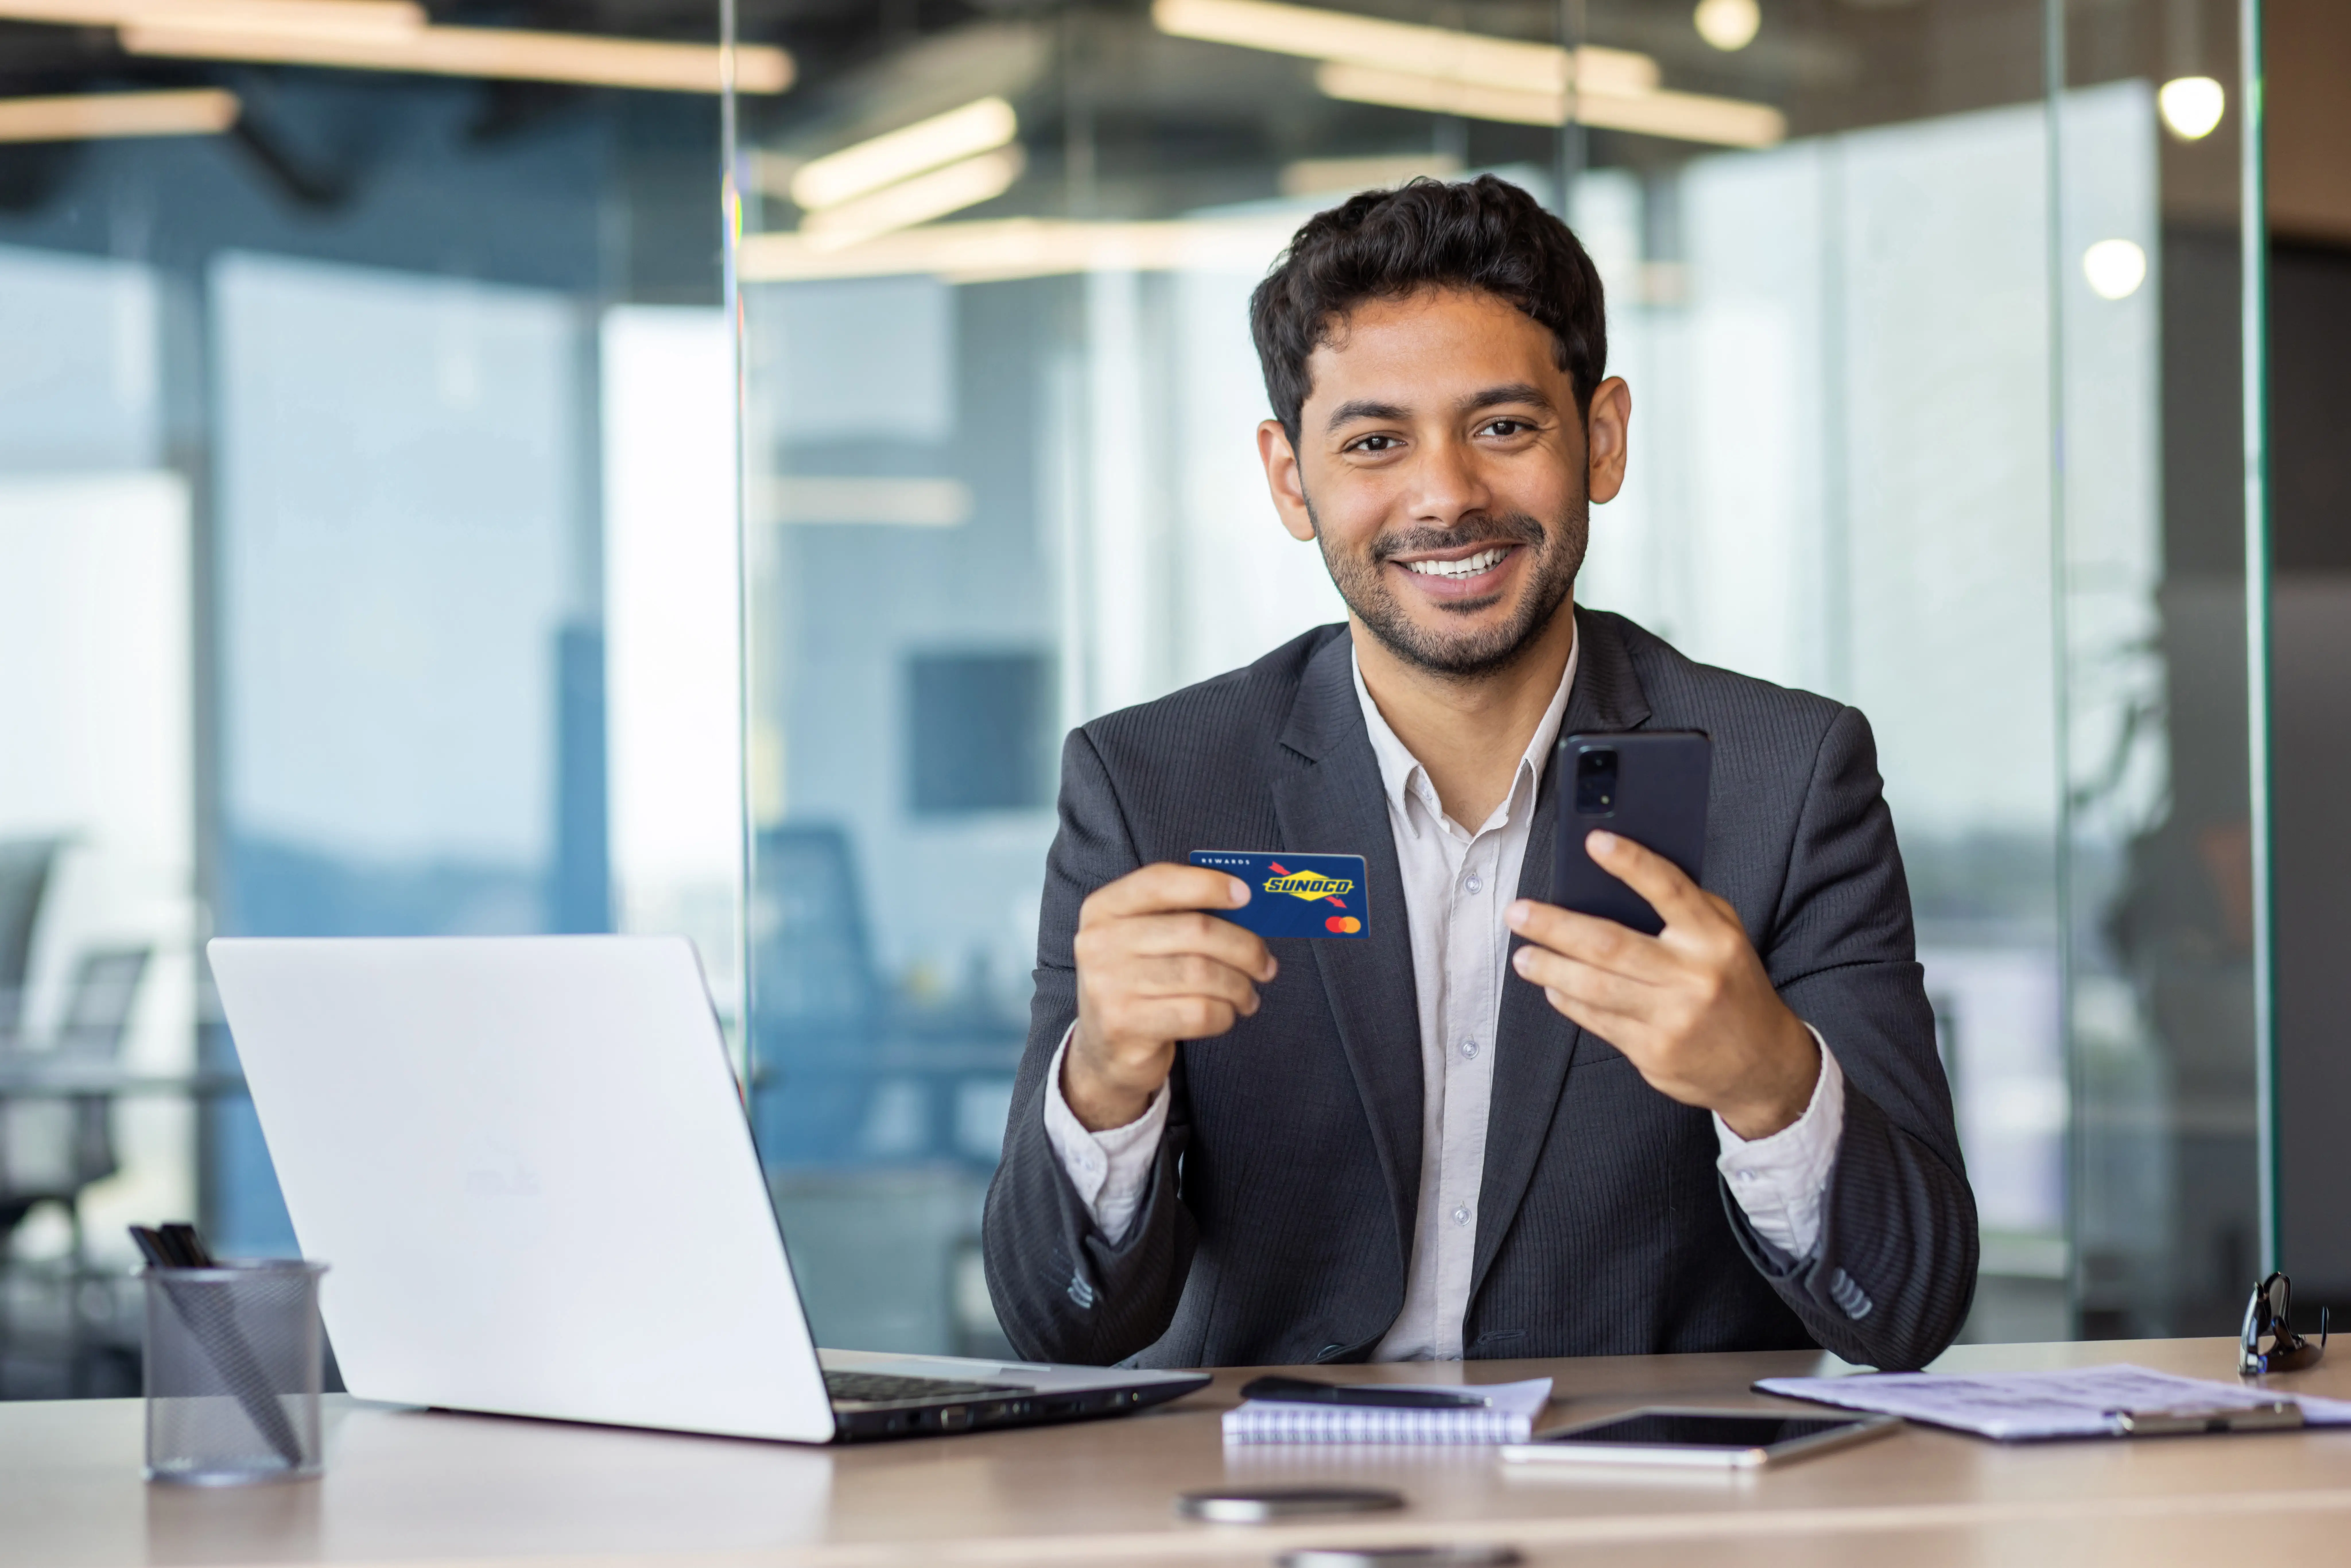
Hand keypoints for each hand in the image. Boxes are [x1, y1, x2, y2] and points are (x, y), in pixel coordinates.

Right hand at [1066, 864, 1278, 1131]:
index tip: (1245, 895)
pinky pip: (1198, 1012)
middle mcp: (1099, 943)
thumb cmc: (1139, 983)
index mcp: (1103, 908)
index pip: (1160, 881)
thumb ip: (1182, 915)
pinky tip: (1227, 1014)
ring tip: (1248, 994)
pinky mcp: (1124, 1025)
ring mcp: (1108, 985)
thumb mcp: (1145, 939)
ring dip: (1239, 986)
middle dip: (1244, 948)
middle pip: (1196, 930)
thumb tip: (1244, 903)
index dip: (1209, 884)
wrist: (1105, 1048)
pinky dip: (1225, 1013)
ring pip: (1202, 973)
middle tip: (1264, 964)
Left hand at [1506, 830, 1818, 1138]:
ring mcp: (1671, 1018)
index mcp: (1714, 938)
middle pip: (1610, 944)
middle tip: (1518, 912)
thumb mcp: (1726, 938)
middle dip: (1556, 926)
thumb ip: (1684, 907)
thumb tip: (1616, 879)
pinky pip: (1598, 1021)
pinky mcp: (1653, 1052)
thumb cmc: (1733, 986)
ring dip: (1550, 968)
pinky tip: (1551, 988)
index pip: (1669, 889)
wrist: (1764, 1065)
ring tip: (1522, 955)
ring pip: (1595, 987)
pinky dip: (1568, 1002)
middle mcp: (1693, 976)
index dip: (1631, 862)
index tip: (1593, 840)